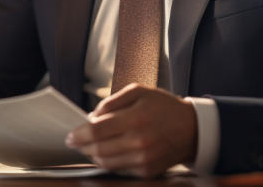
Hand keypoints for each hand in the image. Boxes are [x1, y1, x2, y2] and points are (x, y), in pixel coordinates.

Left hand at [65, 84, 196, 177]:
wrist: (192, 129)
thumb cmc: (163, 107)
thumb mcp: (139, 91)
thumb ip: (112, 101)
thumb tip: (91, 116)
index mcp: (136, 118)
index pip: (96, 131)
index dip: (78, 134)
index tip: (70, 135)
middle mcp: (139, 142)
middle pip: (98, 150)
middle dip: (83, 147)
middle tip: (76, 141)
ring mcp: (143, 159)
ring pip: (106, 163)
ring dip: (94, 156)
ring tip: (91, 146)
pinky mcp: (147, 171)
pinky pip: (119, 170)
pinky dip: (109, 162)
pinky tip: (108, 152)